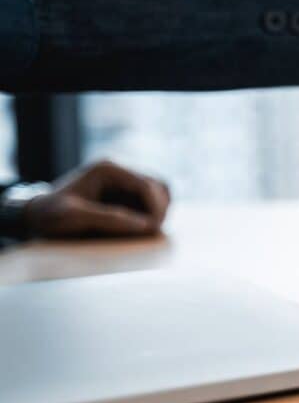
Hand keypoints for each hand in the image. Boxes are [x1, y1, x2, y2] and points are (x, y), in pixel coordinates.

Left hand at [23, 160, 170, 237]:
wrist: (35, 215)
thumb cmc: (50, 215)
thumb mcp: (74, 217)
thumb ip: (111, 219)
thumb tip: (147, 226)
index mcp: (108, 169)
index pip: (146, 185)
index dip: (155, 208)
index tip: (153, 230)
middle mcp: (119, 170)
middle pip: (157, 186)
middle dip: (159, 209)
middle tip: (152, 233)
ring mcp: (123, 180)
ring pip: (159, 191)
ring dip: (159, 210)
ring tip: (149, 230)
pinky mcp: (124, 192)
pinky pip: (151, 200)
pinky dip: (152, 213)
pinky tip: (142, 227)